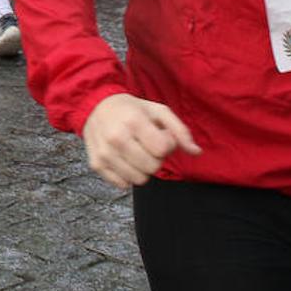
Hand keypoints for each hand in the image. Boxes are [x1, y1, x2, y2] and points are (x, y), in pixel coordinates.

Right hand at [81, 93, 201, 189]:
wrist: (94, 106)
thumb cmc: (130, 109)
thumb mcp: (158, 110)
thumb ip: (180, 130)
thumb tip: (196, 152)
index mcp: (133, 122)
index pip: (162, 150)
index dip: (167, 145)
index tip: (160, 135)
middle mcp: (116, 138)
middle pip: (152, 167)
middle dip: (156, 158)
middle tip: (148, 145)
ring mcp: (105, 153)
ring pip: (139, 180)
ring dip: (142, 168)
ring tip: (136, 151)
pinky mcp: (97, 164)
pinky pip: (123, 184)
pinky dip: (127, 175)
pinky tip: (124, 159)